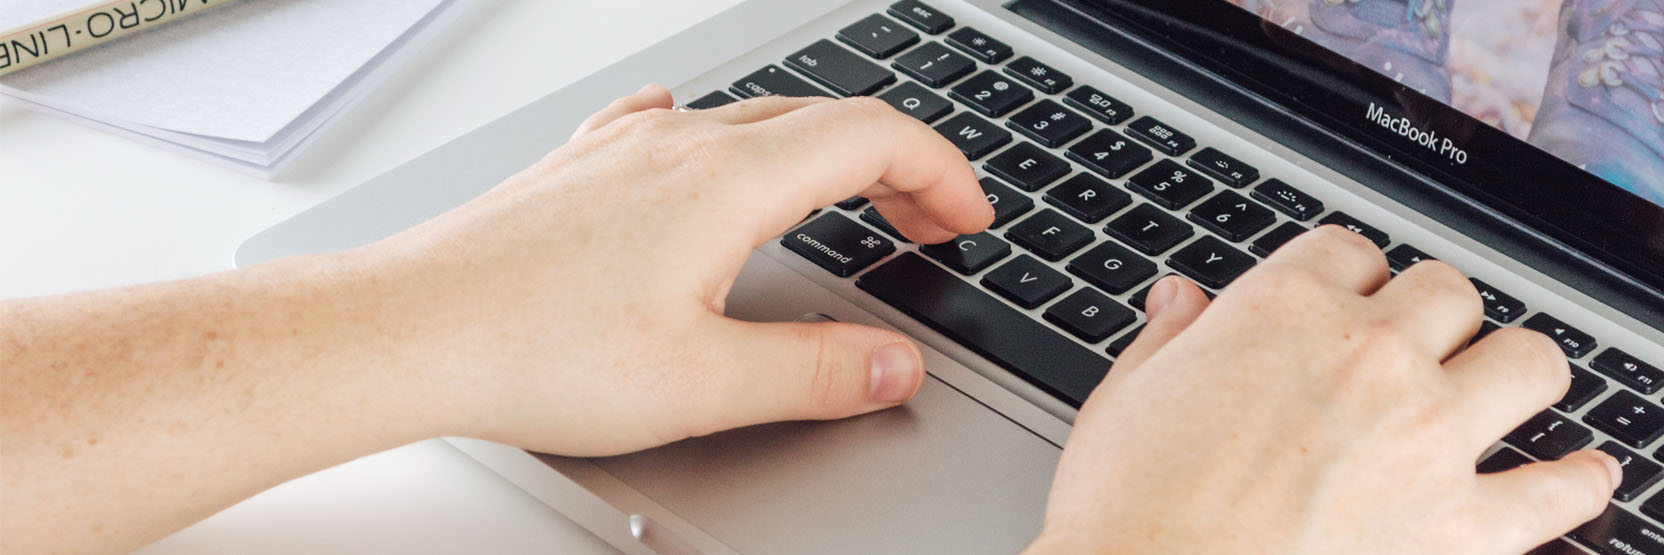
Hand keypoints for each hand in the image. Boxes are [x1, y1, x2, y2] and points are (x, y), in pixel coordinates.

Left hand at [366, 85, 991, 454]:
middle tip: (927, 224)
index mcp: (727, 183)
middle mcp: (679, 147)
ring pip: (750, 120)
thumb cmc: (529, 350)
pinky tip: (695, 148)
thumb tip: (894, 364)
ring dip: (819, 153)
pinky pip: (668, 128)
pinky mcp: (576, 172)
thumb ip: (815, 372)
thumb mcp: (700, 385)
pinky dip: (723, 139)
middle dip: (895, 165)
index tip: (967, 219)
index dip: (940, 173)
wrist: (405, 331)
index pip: (872, 138)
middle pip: (822, 120)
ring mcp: (621, 152)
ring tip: (842, 199)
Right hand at [1027, 228, 1620, 553]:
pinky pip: (1557, 492)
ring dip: (1521, 372)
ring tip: (1515, 386)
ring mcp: (1427, 435)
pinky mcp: (1459, 525)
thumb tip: (1181, 304)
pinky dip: (1581, 484)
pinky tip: (1589, 477)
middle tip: (1422, 350)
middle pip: (1448, 293)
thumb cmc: (1126, 512)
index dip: (1350, 281)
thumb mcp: (1124, 402)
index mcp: (1283, 311)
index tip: (1347, 305)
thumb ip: (1168, 342)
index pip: (1351, 253)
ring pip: (1528, 361)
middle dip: (1435, 318)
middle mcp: (1370, 355)